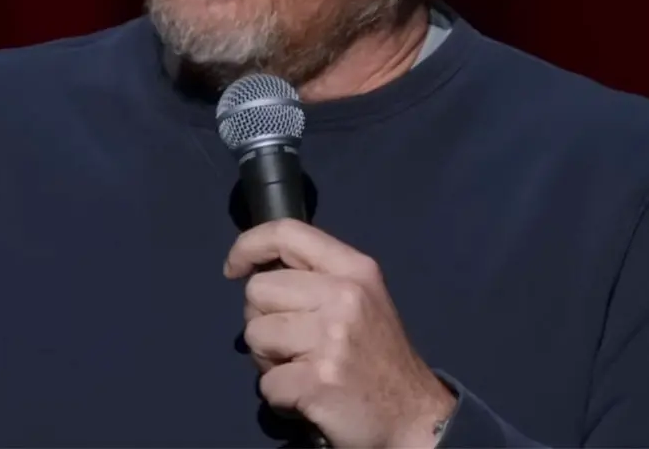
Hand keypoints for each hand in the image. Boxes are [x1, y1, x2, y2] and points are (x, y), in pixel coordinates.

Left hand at [224, 219, 456, 447]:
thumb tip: (258, 274)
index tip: (234, 268)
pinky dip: (280, 396)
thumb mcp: (362, 298)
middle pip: (258, 290)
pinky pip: (266, 384)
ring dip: (268, 360)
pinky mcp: (318, 380)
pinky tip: (308, 396)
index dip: (249, 245)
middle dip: (262, 319)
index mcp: (353, 269)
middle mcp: (343, 295)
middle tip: (292, 343)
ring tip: (302, 369)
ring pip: (254, 336)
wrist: (415, 415)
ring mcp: (331, 338)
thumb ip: (317, 278)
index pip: (287, 233)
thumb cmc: (379, 356)